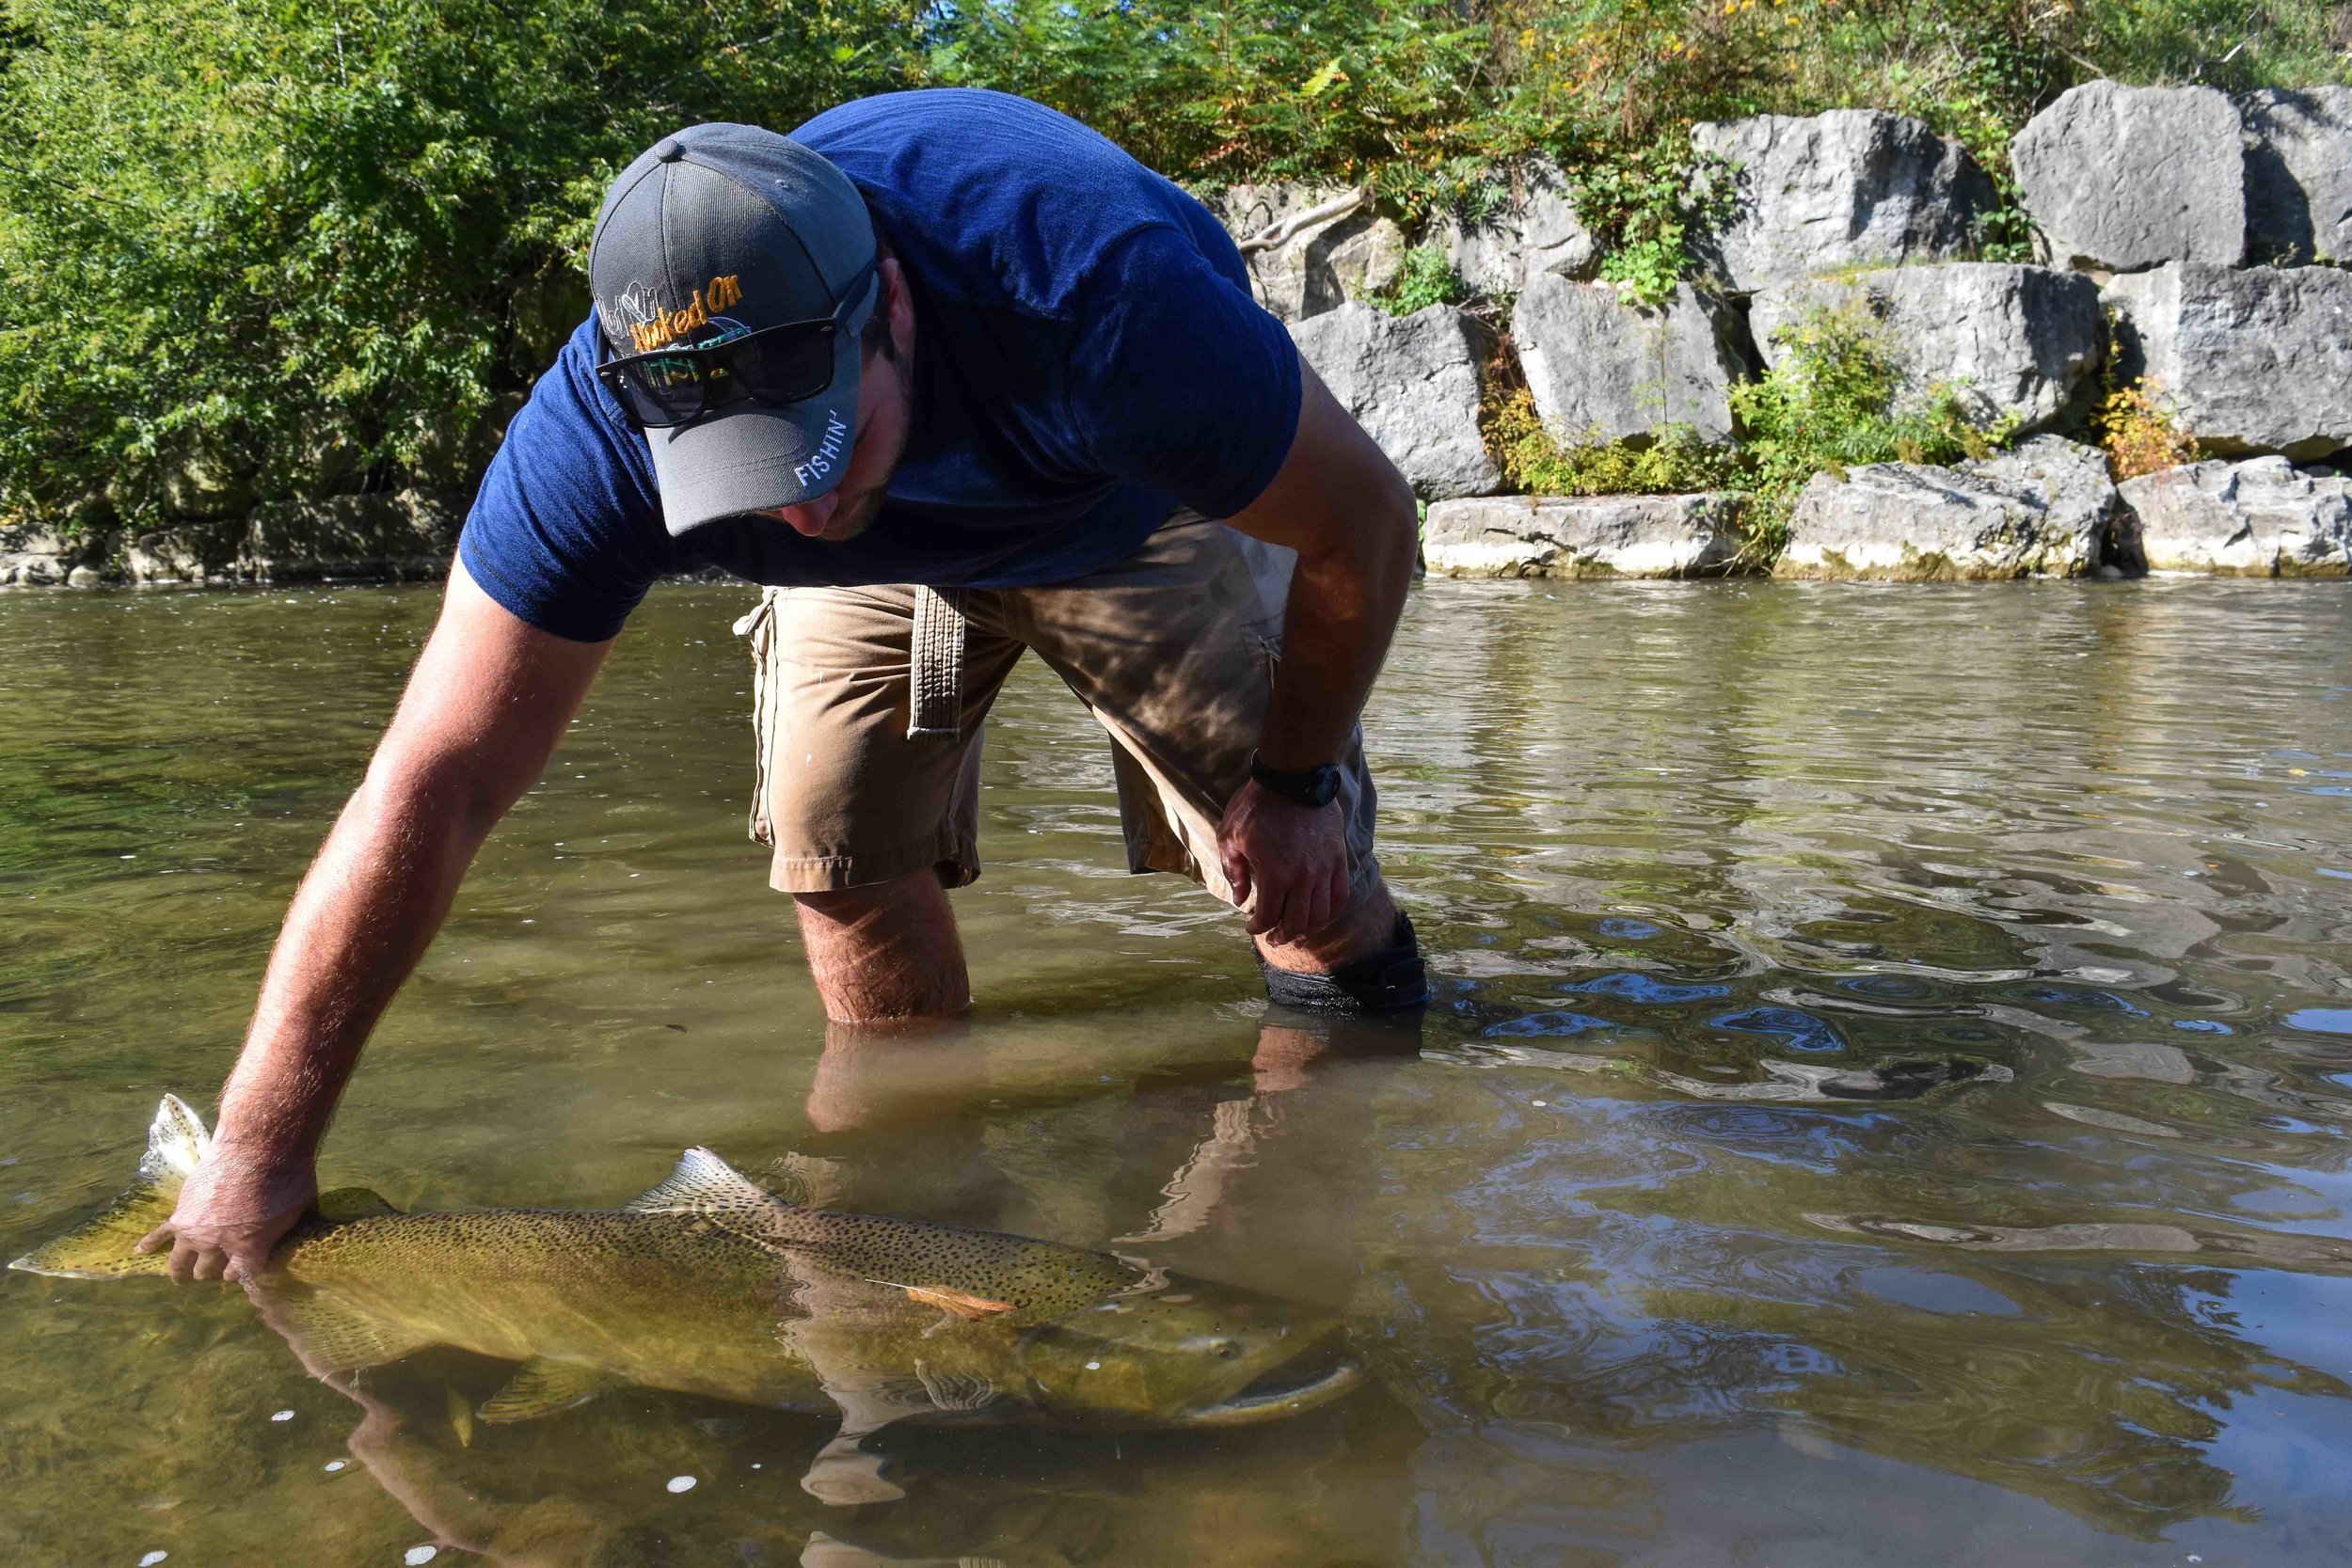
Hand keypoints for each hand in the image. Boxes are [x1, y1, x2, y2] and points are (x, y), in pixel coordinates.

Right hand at [136, 1144, 316, 1282]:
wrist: (258, 1145)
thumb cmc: (287, 1175)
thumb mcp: (300, 1208)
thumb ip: (289, 1227)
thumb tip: (300, 1233)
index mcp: (250, 1249)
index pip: (246, 1279)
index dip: (252, 1285)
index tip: (257, 1292)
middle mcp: (219, 1246)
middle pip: (211, 1271)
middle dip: (218, 1271)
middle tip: (220, 1268)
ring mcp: (195, 1230)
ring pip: (181, 1261)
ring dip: (183, 1271)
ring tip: (182, 1278)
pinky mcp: (181, 1212)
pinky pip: (161, 1233)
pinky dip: (150, 1242)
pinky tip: (140, 1251)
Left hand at [1217, 777, 1351, 946]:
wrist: (1293, 777)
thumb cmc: (1256, 805)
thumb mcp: (1231, 837)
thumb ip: (1234, 871)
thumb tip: (1239, 899)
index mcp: (1274, 874)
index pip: (1268, 917)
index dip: (1256, 927)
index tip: (1250, 925)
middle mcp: (1303, 877)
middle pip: (1296, 923)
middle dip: (1282, 936)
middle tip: (1273, 938)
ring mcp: (1324, 869)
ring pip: (1320, 915)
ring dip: (1307, 929)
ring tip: (1296, 932)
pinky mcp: (1338, 859)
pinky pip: (1339, 896)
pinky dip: (1329, 912)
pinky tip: (1319, 916)